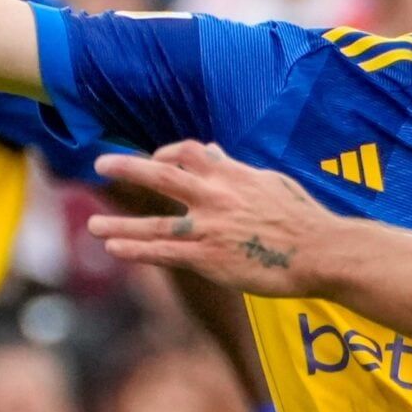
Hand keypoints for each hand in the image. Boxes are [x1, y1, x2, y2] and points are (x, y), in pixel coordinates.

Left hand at [88, 143, 333, 296]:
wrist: (319, 251)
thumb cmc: (303, 218)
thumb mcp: (271, 182)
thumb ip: (238, 169)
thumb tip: (216, 152)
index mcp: (231, 175)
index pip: (189, 152)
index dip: (167, 153)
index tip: (156, 159)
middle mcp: (214, 196)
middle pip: (161, 175)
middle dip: (127, 167)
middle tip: (101, 163)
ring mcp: (209, 228)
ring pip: (155, 222)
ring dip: (120, 224)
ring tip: (91, 226)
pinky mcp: (210, 258)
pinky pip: (164, 252)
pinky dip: (137, 250)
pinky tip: (115, 248)